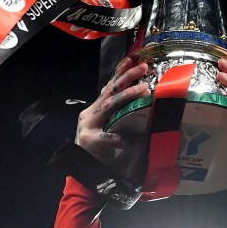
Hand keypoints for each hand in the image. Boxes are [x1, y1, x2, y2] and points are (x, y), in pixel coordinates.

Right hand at [75, 57, 149, 181]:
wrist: (83, 169)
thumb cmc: (101, 149)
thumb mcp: (110, 128)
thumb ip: (120, 116)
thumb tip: (141, 106)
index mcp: (96, 108)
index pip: (109, 86)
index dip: (121, 71)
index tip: (134, 58)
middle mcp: (90, 112)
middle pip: (111, 90)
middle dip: (127, 77)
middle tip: (144, 67)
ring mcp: (87, 125)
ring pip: (109, 106)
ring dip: (127, 96)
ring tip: (143, 89)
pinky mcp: (88, 140)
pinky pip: (108, 137)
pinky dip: (121, 139)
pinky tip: (131, 141)